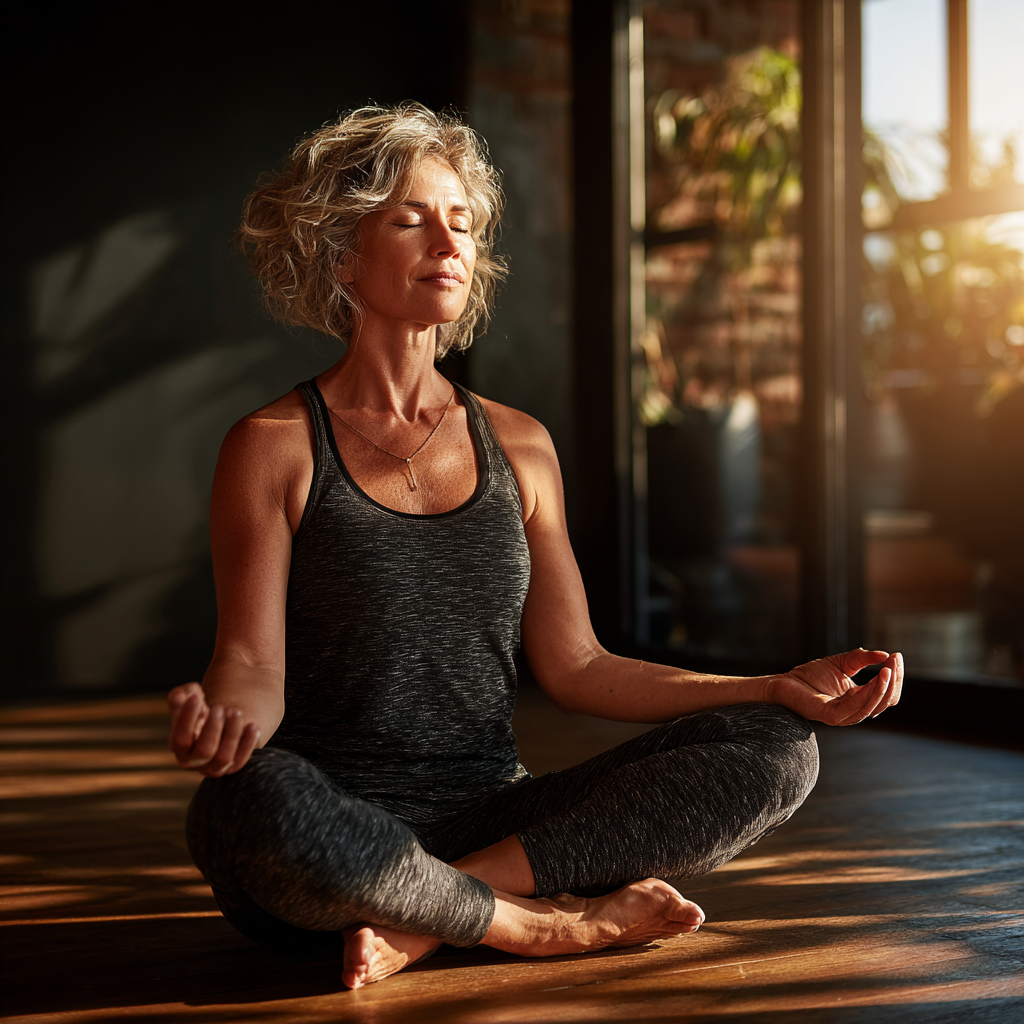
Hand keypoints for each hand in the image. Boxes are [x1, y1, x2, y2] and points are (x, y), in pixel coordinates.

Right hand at [168, 682, 260, 775]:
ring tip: (236, 712)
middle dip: (213, 728)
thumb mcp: (188, 702)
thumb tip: (178, 696)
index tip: (195, 697)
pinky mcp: (233, 766)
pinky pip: (241, 760)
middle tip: (219, 707)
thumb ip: (181, 697)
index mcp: (179, 748)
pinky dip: (248, 743)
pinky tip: (253, 726)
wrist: (220, 722)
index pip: (181, 739)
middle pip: (205, 751)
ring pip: (224, 758)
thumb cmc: (199, 711)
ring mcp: (214, 767)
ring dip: (232, 734)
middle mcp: (195, 762)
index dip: (187, 718)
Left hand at [767, 649, 902, 725]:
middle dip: (893, 681)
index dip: (894, 677)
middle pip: (884, 702)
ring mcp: (843, 715)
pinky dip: (865, 695)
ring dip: (882, 689)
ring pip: (871, 707)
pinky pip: (853, 708)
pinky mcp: (830, 715)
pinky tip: (872, 680)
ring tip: (887, 670)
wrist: (783, 682)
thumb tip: (885, 654)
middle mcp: (855, 711)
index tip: (896, 655)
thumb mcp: (842, 663)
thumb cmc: (810, 675)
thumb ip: (862, 658)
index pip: (886, 694)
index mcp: (860, 700)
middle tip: (894, 661)